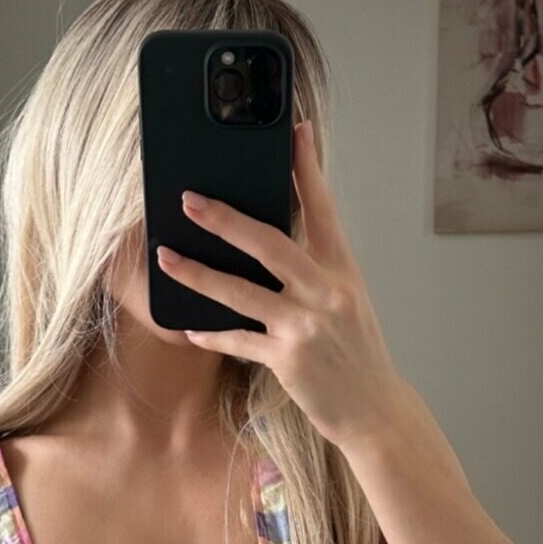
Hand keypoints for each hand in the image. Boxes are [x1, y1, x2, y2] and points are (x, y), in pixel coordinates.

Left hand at [155, 121, 409, 450]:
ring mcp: (305, 327)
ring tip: (167, 256)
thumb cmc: (358, 355)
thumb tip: (271, 243)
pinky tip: (192, 328)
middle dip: (224, 219)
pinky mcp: (286, 360)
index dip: (307, 168)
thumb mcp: (347, 304)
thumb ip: (316, 274)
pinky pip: (239, 341)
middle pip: (269, 243)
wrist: (375, 411)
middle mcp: (326, 293)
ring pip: (241, 292)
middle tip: (190, 199)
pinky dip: (213, 334)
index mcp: (343, 272)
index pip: (323, 209)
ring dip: (198, 273)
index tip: (295, 131)